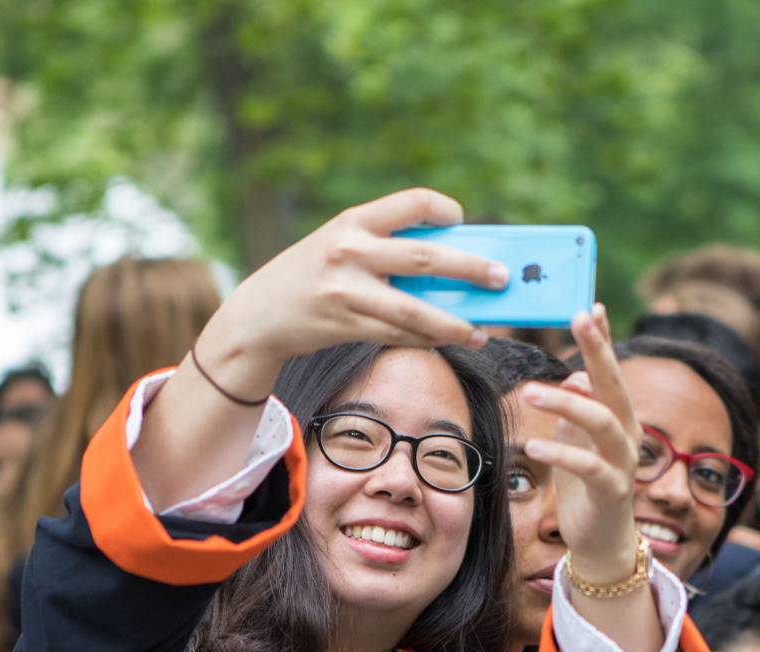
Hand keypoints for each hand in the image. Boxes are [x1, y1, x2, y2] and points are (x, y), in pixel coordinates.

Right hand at [195, 187, 509, 391]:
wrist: (258, 315)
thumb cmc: (311, 276)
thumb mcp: (338, 245)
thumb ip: (383, 249)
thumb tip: (450, 268)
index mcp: (353, 221)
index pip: (411, 202)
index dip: (442, 210)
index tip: (462, 223)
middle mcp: (350, 250)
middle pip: (424, 258)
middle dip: (469, 267)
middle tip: (501, 277)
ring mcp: (346, 290)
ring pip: (414, 309)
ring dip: (453, 323)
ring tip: (481, 332)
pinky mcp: (344, 325)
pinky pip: (396, 334)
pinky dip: (425, 339)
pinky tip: (446, 342)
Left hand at [519, 305, 643, 584]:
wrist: (602, 541)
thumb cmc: (587, 486)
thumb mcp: (579, 439)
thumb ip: (578, 406)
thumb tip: (571, 375)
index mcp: (620, 417)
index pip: (611, 371)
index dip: (603, 340)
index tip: (591, 306)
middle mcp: (629, 434)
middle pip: (614, 385)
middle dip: (599, 350)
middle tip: (580, 318)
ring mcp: (624, 462)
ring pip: (601, 422)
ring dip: (567, 402)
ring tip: (531, 390)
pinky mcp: (611, 490)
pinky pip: (587, 466)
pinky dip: (560, 453)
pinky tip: (533, 445)